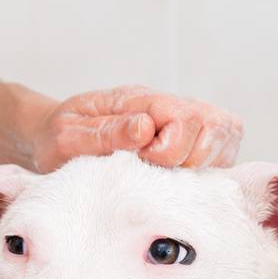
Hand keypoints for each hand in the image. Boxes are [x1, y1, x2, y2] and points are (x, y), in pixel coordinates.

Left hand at [30, 85, 242, 172]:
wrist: (51, 138)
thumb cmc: (58, 138)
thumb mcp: (68, 136)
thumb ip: (106, 133)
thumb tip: (146, 128)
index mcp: (139, 99)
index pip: (184, 115)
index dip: (171, 148)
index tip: (145, 161)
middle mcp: (167, 106)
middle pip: (215, 124)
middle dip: (192, 157)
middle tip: (156, 169)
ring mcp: (182, 122)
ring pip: (226, 134)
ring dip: (205, 162)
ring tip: (169, 175)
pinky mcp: (189, 143)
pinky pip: (223, 151)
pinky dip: (211, 168)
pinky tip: (182, 179)